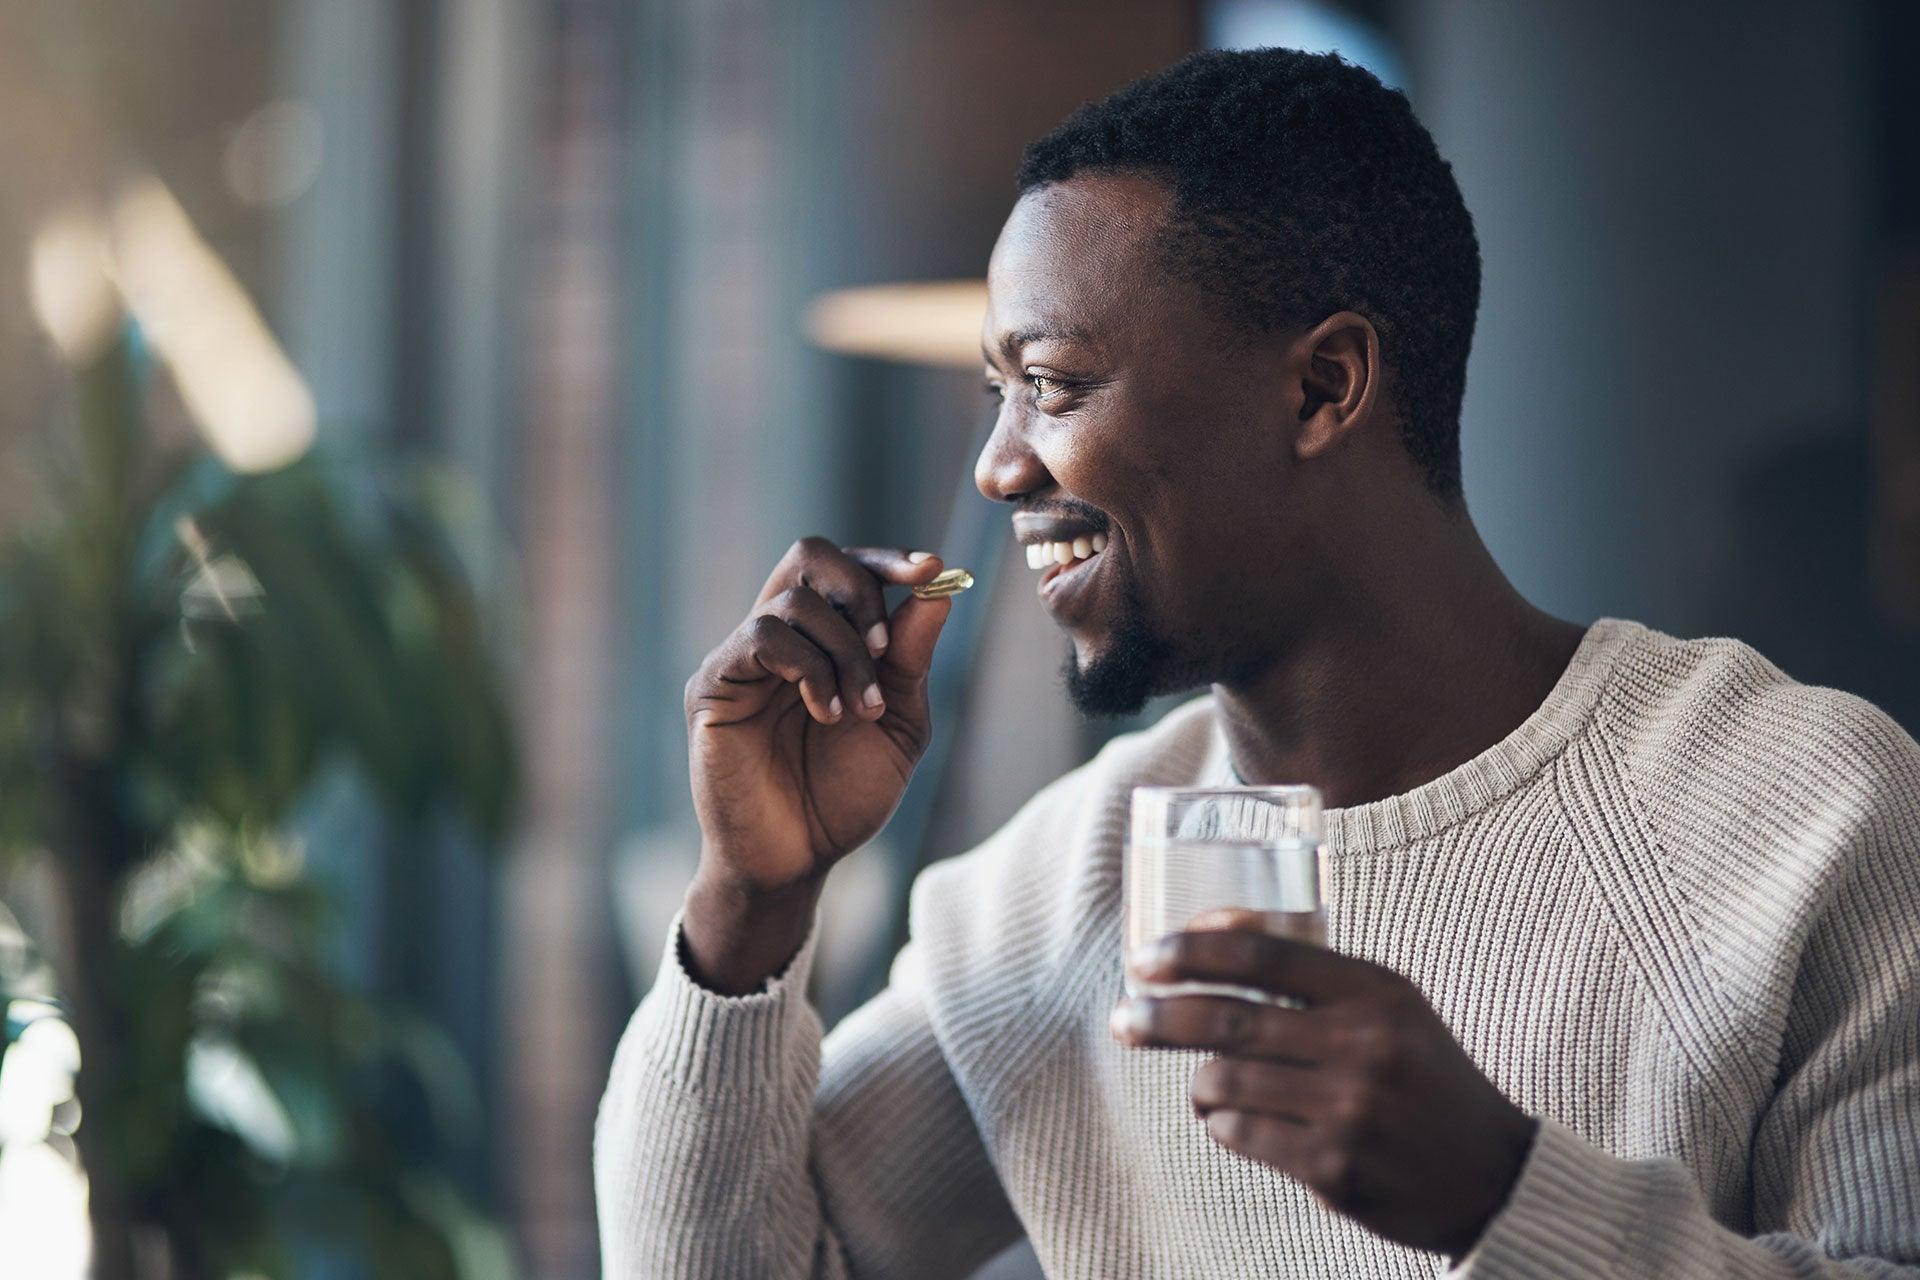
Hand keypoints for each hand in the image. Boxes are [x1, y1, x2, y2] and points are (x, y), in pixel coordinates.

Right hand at [682, 538, 949, 989]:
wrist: (798, 860)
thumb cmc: (843, 796)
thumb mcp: (897, 723)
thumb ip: (911, 659)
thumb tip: (937, 590)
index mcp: (821, 638)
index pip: (846, 567)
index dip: (888, 559)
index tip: (932, 569)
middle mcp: (778, 636)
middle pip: (810, 554)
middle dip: (862, 588)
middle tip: (885, 647)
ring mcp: (740, 657)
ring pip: (793, 601)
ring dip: (843, 651)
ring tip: (857, 710)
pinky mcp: (714, 685)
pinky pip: (760, 638)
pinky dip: (808, 667)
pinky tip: (827, 712)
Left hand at [1110, 910, 1536, 1258]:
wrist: (1491, 1174)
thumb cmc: (1421, 1076)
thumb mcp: (1388, 1006)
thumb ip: (1312, 974)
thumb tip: (1208, 928)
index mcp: (1376, 991)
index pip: (1263, 956)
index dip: (1192, 952)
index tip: (1147, 958)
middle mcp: (1363, 1046)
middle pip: (1227, 1020)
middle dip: (1159, 1018)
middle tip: (1122, 1019)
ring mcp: (1348, 1111)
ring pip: (1224, 1082)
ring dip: (1201, 1083)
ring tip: (1206, 1085)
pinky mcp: (1333, 1169)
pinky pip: (1240, 1135)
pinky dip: (1224, 1124)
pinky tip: (1239, 1120)